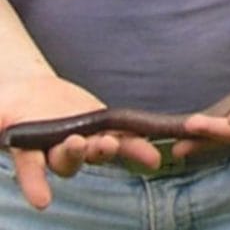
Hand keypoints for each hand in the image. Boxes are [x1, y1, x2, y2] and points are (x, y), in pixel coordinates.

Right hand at [0, 76, 160, 208]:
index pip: (30, 170)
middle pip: (68, 159)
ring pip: (98, 151)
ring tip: (114, 145)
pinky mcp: (105, 130)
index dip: (35, 185)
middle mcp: (58, 152)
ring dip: (110, 150)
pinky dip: (139, 147)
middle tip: (79, 144)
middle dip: (75, 154)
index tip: (42, 200)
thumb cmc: (9, 105)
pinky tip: (153, 157)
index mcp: (30, 151)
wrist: (32, 92)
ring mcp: (85, 142)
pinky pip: (124, 139)